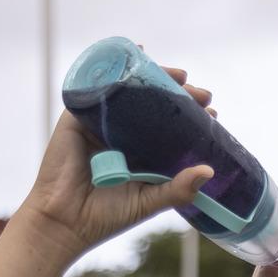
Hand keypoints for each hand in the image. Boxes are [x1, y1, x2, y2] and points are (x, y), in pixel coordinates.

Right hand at [19, 51, 217, 258]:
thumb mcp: (150, 201)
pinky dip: (114, 70)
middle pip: (154, 105)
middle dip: (180, 94)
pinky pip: (96, 88)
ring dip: (155, 78)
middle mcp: (123, 136)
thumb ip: (178, 188)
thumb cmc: (106, 216)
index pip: (170, 128)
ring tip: (181, 77)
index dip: (191, 118)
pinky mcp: (77, 117)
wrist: (65, 221)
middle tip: (202, 94)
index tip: (212, 113)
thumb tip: (209, 171)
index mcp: (142, 155)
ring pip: (130, 93)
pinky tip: (134, 55)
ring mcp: (100, 124)